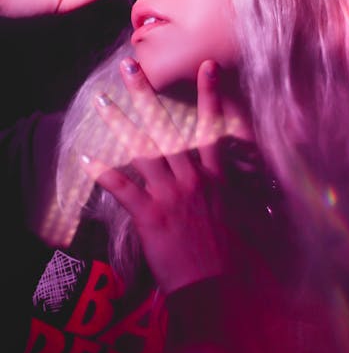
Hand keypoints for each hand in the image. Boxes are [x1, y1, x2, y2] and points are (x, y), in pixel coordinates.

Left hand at [82, 59, 249, 294]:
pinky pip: (123, 190)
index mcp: (215, 175)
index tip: (206, 65)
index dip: (209, 94)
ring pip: (140, 150)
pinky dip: (104, 174)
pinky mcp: (150, 216)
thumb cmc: (234, 255)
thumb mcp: (243, 214)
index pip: (211, 126)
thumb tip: (257, 178)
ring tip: (101, 101)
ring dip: (118, 123)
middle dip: (146, 94)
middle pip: (165, 128)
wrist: (220, 287)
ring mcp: (169, 194)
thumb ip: (239, 190)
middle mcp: (192, 177)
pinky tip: (87, 160)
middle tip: (130, 67)